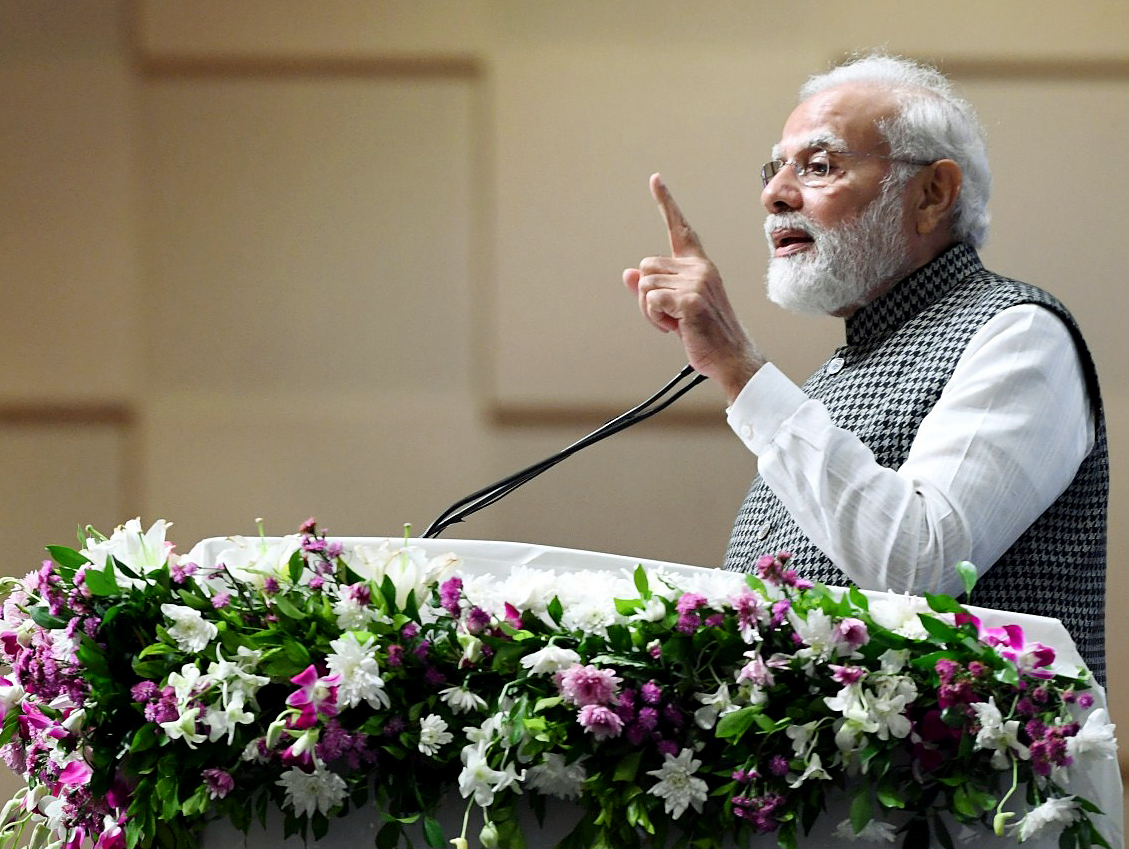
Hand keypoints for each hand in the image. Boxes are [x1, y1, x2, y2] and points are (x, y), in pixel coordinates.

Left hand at [623, 173, 762, 403]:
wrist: (730, 357)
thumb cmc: (705, 334)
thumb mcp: (676, 307)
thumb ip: (653, 289)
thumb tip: (628, 273)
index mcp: (700, 266)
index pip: (680, 229)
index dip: (666, 203)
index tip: (655, 179)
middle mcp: (700, 268)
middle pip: (646, 267)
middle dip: (647, 295)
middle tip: (670, 315)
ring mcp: (696, 282)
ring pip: (644, 285)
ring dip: (650, 310)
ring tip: (675, 322)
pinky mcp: (690, 300)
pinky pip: (651, 300)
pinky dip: (654, 318)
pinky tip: (675, 327)